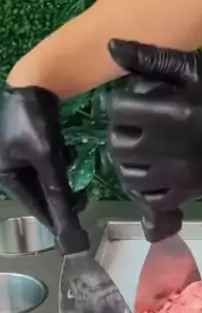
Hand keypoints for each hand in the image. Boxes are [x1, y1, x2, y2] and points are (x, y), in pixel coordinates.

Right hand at [0, 84, 84, 241]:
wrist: (33, 79)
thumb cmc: (34, 119)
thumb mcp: (47, 157)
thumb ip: (57, 191)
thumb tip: (68, 224)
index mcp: (4, 174)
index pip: (33, 205)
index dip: (54, 217)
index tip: (72, 233)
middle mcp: (6, 168)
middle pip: (39, 193)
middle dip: (60, 197)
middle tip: (82, 203)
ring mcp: (15, 156)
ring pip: (44, 179)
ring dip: (61, 180)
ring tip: (78, 182)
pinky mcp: (26, 146)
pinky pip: (45, 165)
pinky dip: (57, 164)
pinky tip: (67, 155)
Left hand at [106, 39, 201, 208]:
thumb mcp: (195, 68)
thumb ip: (152, 58)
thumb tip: (112, 47)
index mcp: (169, 112)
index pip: (118, 110)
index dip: (117, 104)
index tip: (128, 103)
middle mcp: (168, 147)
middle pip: (118, 145)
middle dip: (120, 133)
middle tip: (133, 127)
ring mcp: (177, 175)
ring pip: (129, 176)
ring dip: (128, 162)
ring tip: (140, 151)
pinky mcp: (187, 194)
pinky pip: (151, 199)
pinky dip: (144, 190)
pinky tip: (151, 175)